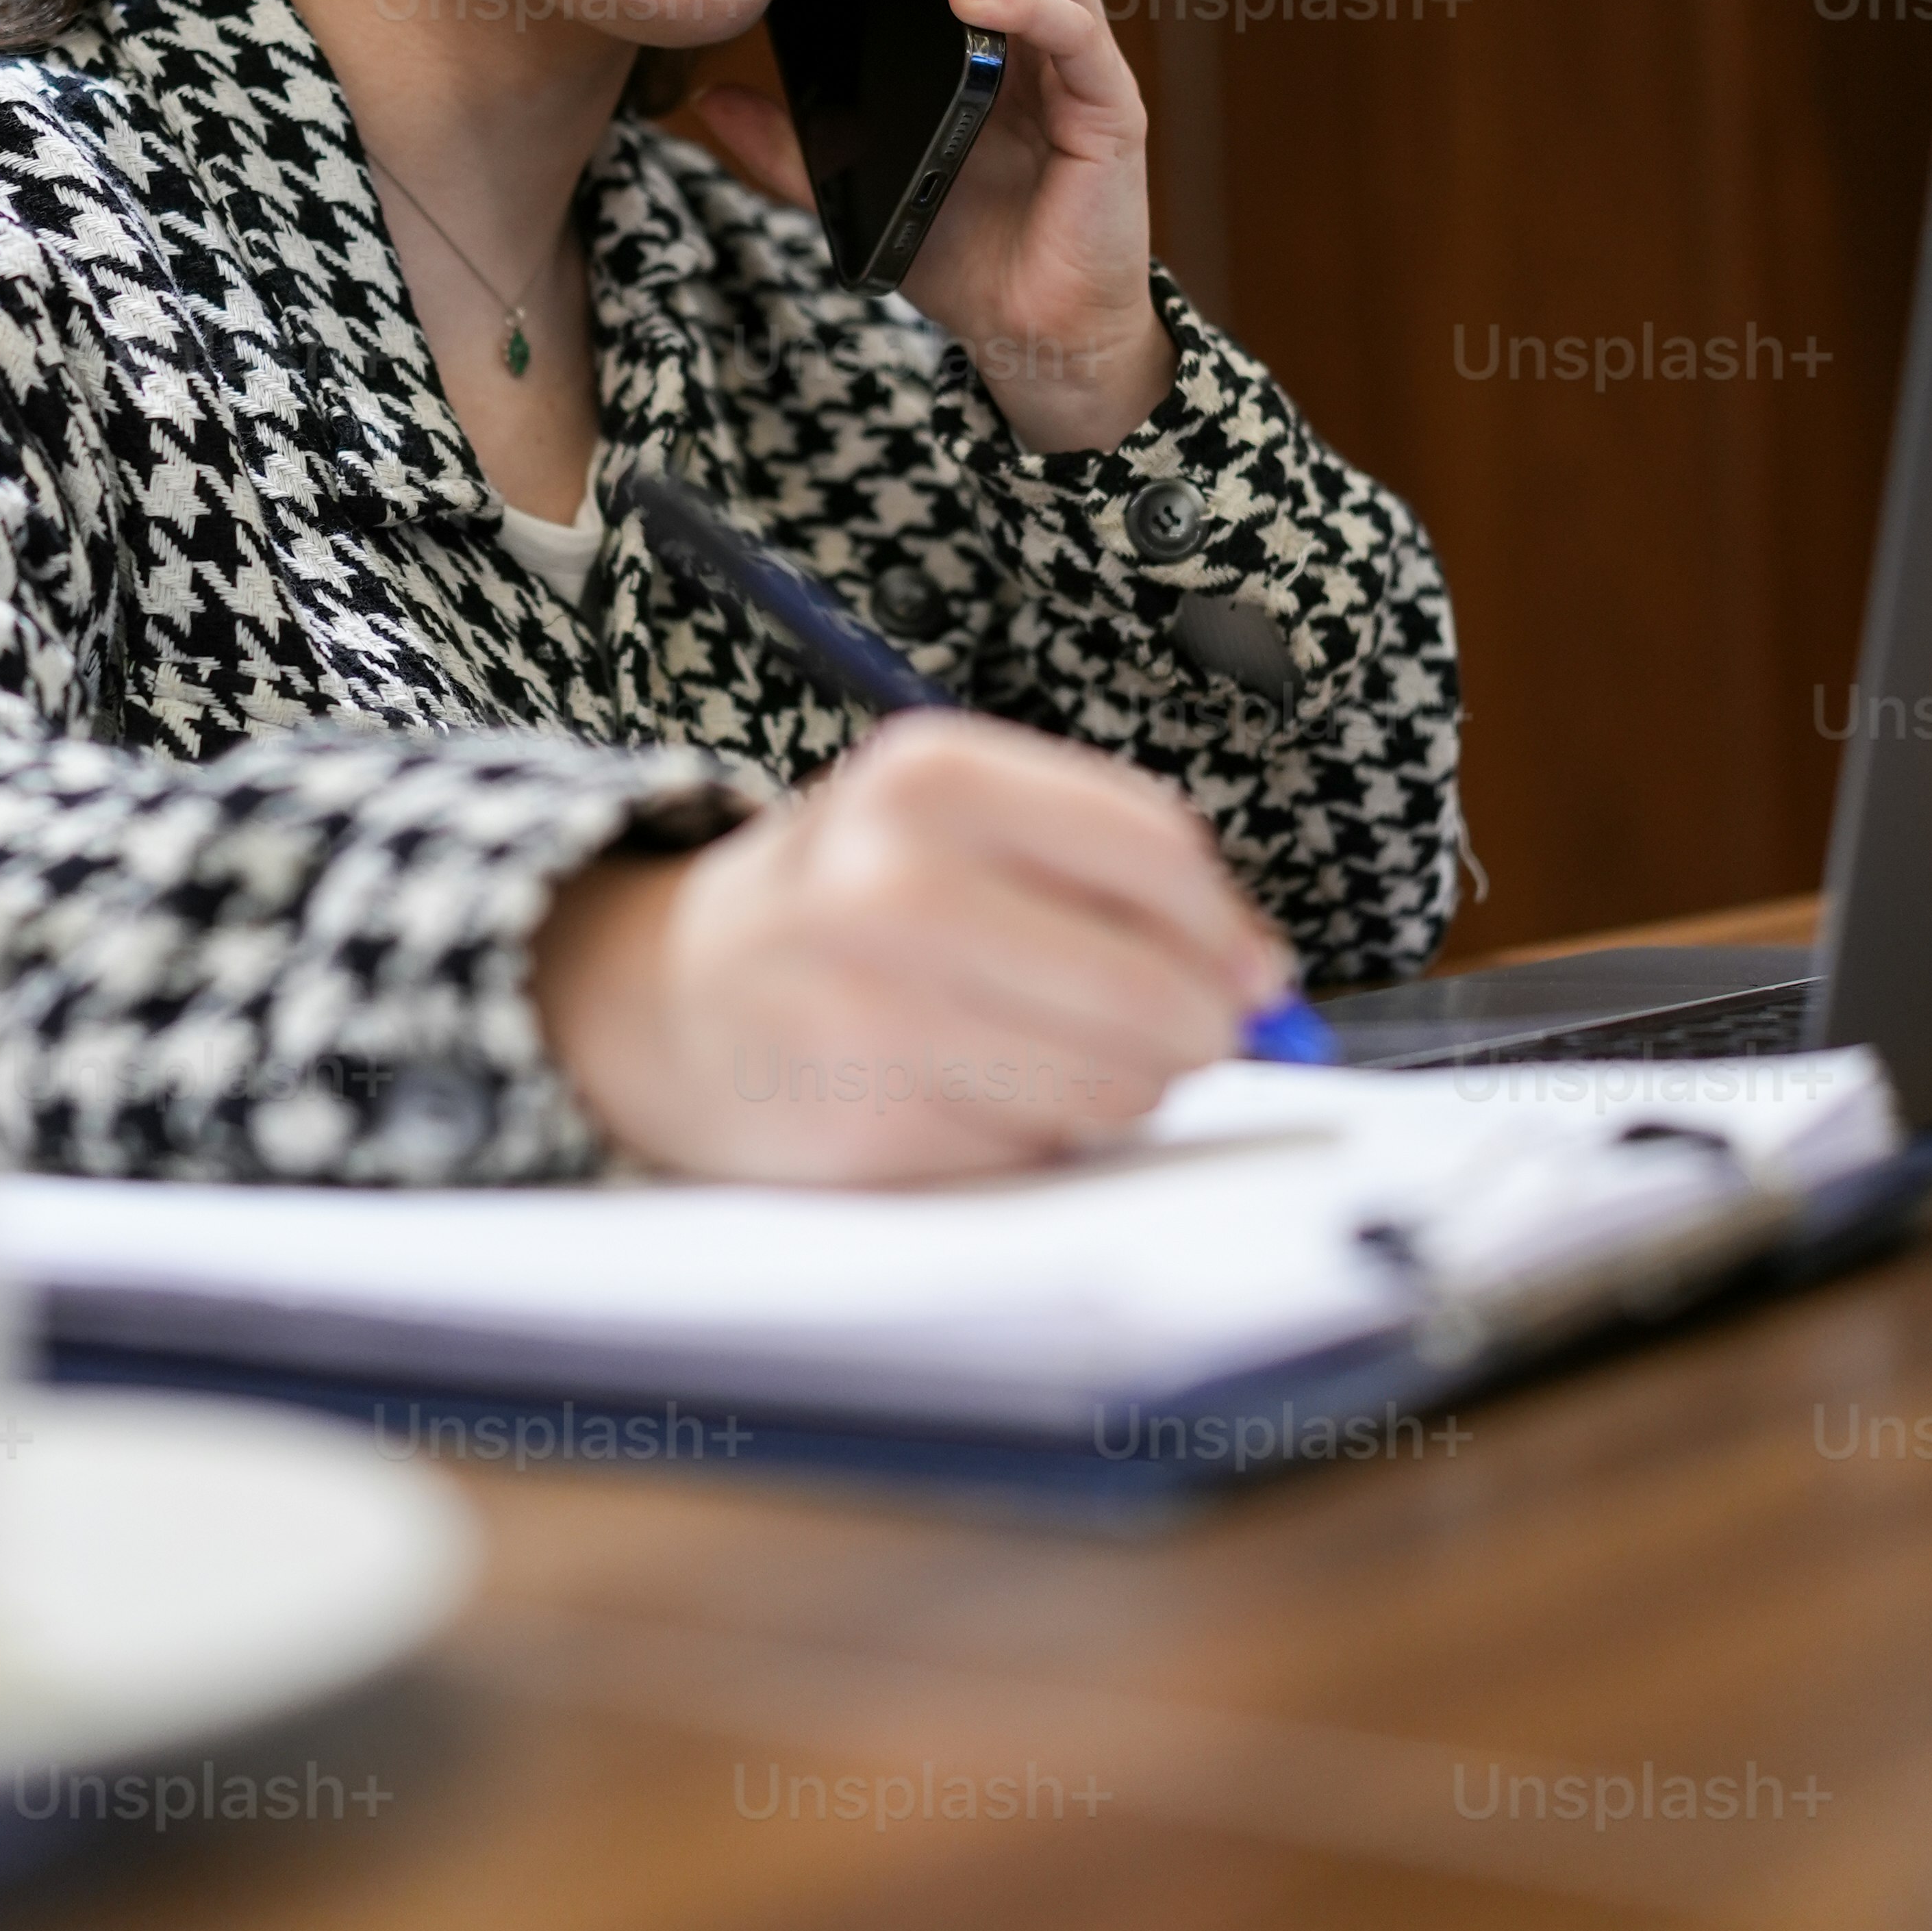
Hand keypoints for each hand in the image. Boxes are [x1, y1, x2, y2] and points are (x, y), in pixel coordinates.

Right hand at [529, 711, 1295, 1184]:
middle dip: (1193, 1025)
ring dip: (1120, 1088)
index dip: (1225, 924)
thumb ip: (1109, 865)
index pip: (1157, 853)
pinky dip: (1038, 1138)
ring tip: (1052, 1055)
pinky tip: (975, 1095)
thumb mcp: (950, 821)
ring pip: (1115, 1085)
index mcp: (929, 778)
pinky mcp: (872, 1130)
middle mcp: (894, 886)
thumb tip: (1261, 975)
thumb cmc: (846, 902)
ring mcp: (876, 1015)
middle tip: (1175, 1030)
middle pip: (1155, 986)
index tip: (1245, 964)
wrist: (670, 997)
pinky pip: (1041, 1152)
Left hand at [694, 0, 1170, 447]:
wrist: (1031, 340)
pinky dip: (1020, 4)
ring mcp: (1081, 69)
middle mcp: (1045, 38)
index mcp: (994, 39)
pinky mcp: (1107, 111)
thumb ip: (788, 147)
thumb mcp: (856, 188)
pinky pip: (1070, 35)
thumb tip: (705, 101)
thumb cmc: (963, 256)